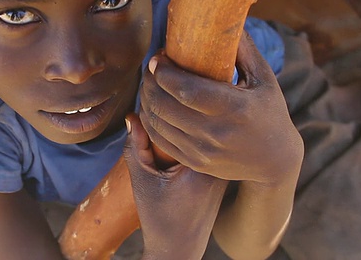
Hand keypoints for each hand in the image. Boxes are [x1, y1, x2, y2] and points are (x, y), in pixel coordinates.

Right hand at [123, 114, 227, 258]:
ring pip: (207, 135)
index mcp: (204, 165)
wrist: (179, 249)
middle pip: (201, 125)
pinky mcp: (225, 174)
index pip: (186, 122)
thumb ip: (135, 147)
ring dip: (188, 129)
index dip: (164, 113)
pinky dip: (194, 143)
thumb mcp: (143, 181)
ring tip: (168, 134)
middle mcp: (223, 165)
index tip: (150, 113)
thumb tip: (132, 115)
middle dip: (178, 118)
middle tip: (159, 122)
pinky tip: (177, 152)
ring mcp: (227, 169)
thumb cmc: (160, 219)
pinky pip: (210, 147)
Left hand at [139, 32, 302, 184]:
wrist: (275, 161)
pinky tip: (151, 106)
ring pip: (158, 123)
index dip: (164, 73)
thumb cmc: (270, 112)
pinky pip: (160, 141)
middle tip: (152, 68)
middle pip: (166, 106)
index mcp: (234, 108)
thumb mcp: (264, 79)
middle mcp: (216, 132)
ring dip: (146, 100)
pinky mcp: (195, 162)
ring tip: (150, 83)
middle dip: (151, 83)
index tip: (158, 58)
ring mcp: (203, 151)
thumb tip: (228, 18)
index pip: (185, 90)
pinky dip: (149, 121)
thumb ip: (244, 50)